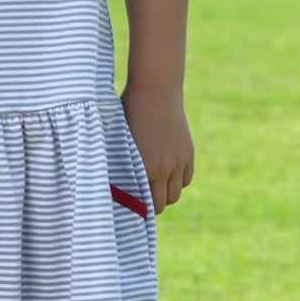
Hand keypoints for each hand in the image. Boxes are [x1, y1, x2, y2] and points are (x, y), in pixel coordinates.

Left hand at [121, 82, 193, 214]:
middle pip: (165, 202)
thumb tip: (111, 181)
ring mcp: (179, 161)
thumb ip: (119, 163)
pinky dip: (178, 180)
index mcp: (146, 168)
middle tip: (142, 197)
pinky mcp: (188, 152)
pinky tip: (166, 173)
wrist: (156, 91)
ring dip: (167, 192)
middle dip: (154, 203)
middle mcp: (165, 169)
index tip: (132, 205)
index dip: (140, 208)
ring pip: (177, 192)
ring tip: (154, 185)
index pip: (148, 205)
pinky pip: (187, 178)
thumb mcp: (119, 140)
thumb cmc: (129, 112)